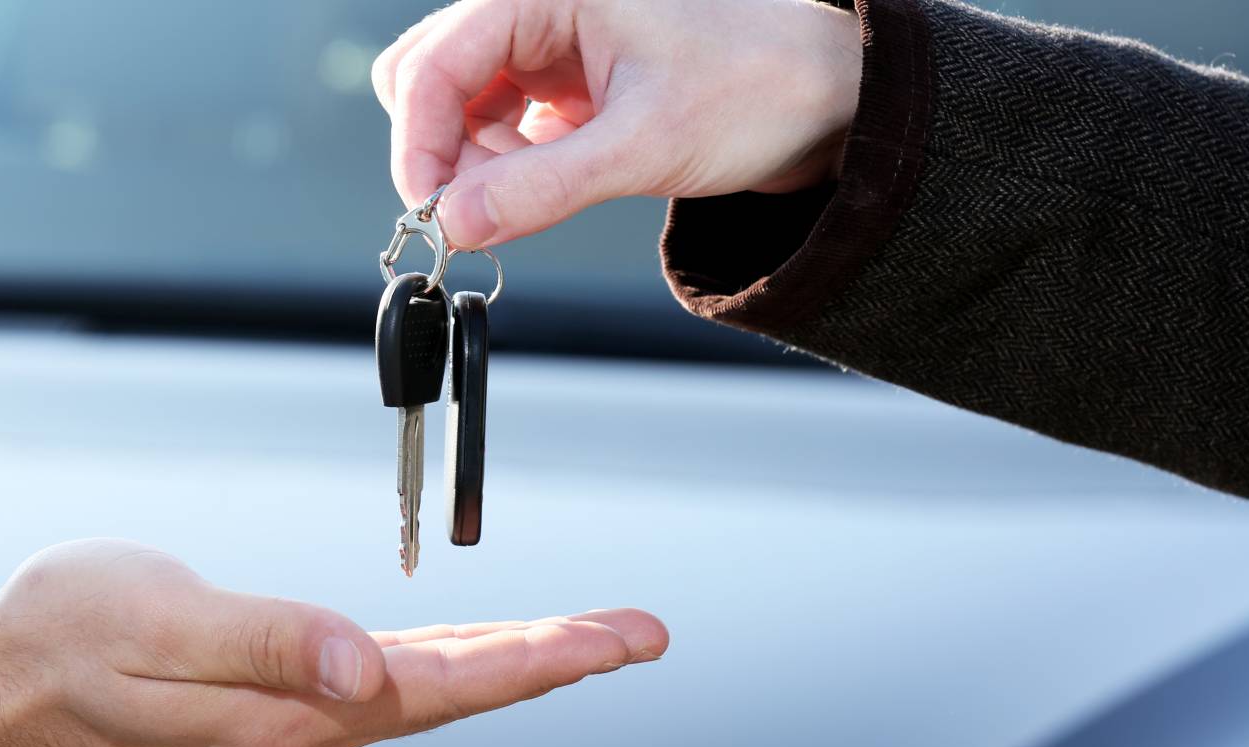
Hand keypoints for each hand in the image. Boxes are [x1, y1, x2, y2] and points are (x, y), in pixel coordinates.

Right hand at [0, 539, 667, 746]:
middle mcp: (312, 724)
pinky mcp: (286, 690)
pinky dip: (460, 660)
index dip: (539, 664)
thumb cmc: (71, 637)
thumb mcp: (163, 623)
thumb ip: (272, 643)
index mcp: (294, 713)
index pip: (446, 688)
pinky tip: (488, 652)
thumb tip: (369, 671)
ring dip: (523, 662)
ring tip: (594, 638)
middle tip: (643, 631)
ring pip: (440, 685)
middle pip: (464, 691)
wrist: (6, 672)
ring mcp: (302, 712)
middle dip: (561, 661)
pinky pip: (399, 677)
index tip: (615, 639)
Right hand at [372, 0, 863, 248]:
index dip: (419, 143)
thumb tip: (455, 223)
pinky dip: (502, 169)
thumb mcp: (645, 146)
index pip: (435, 63)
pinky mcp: (566, 86)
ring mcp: (550, 47)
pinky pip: (498, 127)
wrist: (829, 101)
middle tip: (469, 217)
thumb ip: (542, 188)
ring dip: (470, 166)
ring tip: (518, 207)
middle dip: (439, 153)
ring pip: (460, 106)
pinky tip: (538, 192)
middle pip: (430, 77)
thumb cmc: (758, 88)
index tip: (428, 214)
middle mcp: (539, 9)